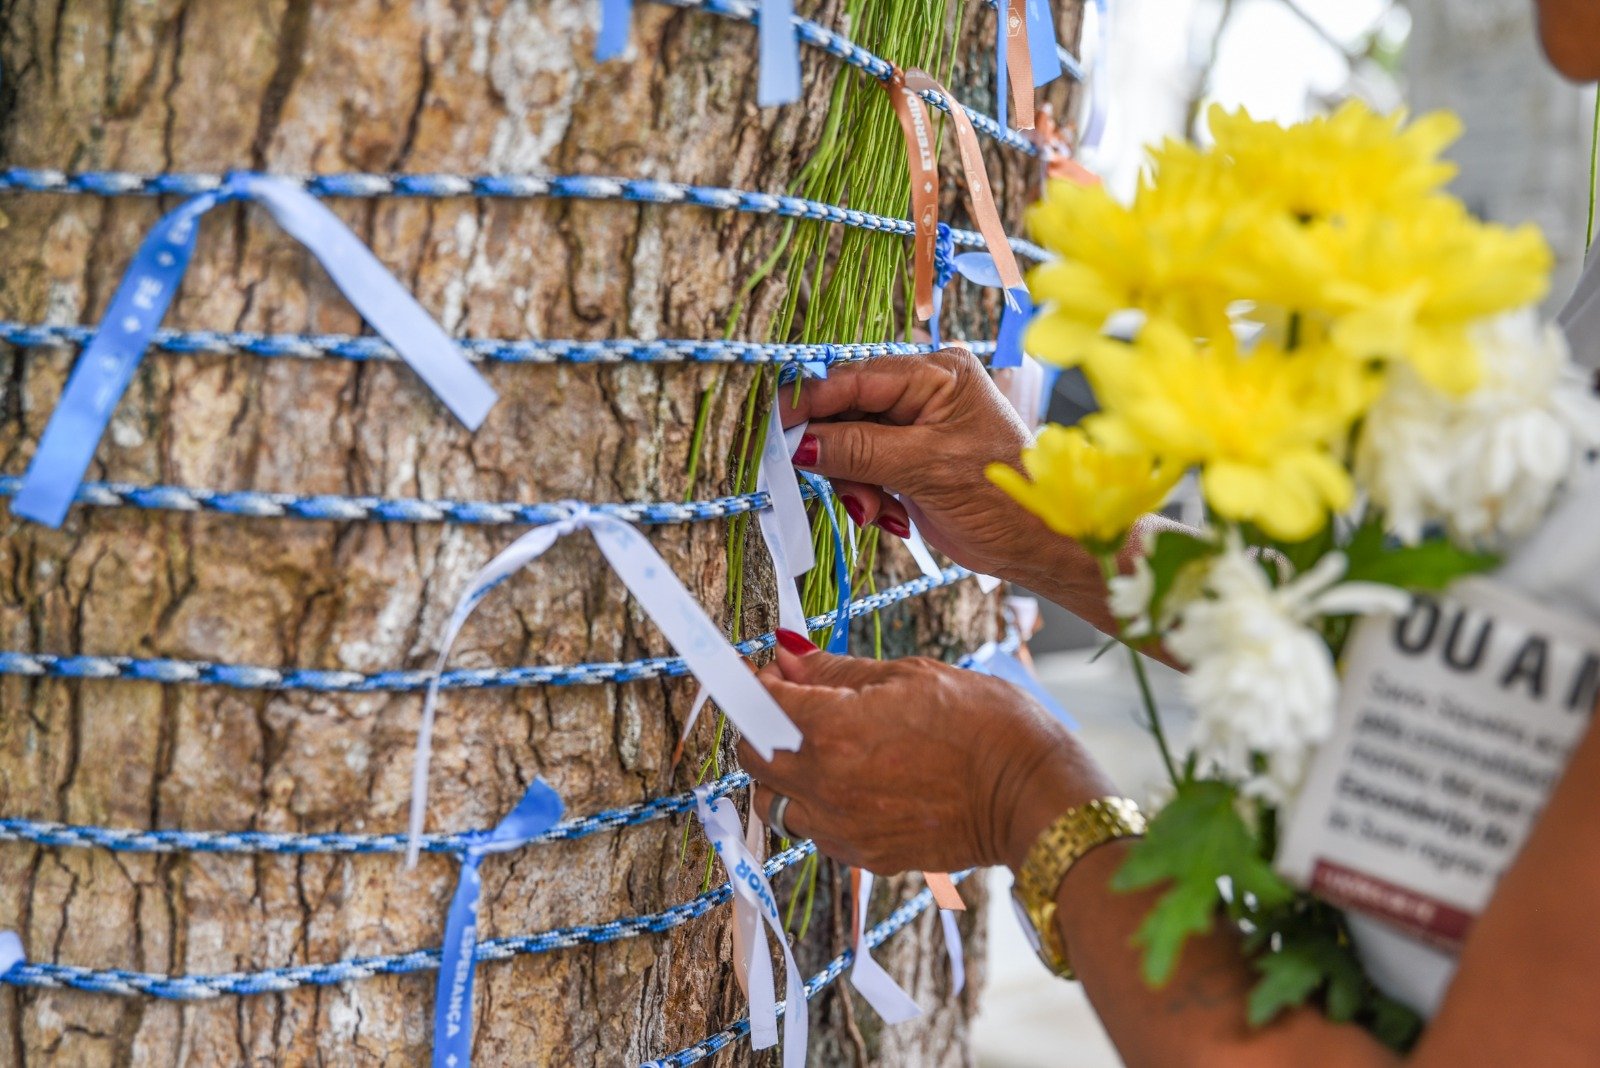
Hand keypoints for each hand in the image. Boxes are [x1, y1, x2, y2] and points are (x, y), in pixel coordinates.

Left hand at [736, 633, 1118, 874]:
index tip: (767, 673)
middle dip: (761, 730)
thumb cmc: (983, 723)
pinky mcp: (866, 858)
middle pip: (753, 759)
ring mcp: (844, 830)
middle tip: (793, 708)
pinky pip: (817, 832)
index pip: (757, 705)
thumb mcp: (910, 675)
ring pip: (778, 803)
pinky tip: (858, 783)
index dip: (755, 684)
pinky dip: (820, 807)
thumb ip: (836, 671)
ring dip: (786, 774)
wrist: (1033, 794)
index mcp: (833, 730)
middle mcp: (827, 786)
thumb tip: (788, 655)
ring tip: (828, 750)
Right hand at [784, 347, 1098, 596]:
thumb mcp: (926, 470)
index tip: (778, 431)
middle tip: (849, 492)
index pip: (856, 378)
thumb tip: (799, 443)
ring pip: (849, 444)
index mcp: (938, 373)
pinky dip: (867, 495)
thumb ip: (859, 451)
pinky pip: (863, 467)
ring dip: (854, 484)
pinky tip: (891, 516)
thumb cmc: (1003, 497)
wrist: (1037, 544)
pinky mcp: (909, 458)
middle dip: (839, 456)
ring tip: (879, 512)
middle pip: (847, 411)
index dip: (813, 404)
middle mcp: (924, 390)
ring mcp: (916, 425)